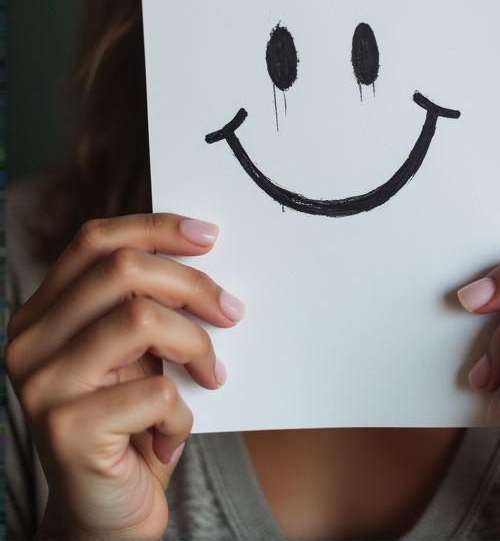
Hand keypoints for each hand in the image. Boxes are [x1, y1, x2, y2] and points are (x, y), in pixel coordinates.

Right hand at [7, 213, 244, 539]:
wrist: (104, 519)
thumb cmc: (128, 424)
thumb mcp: (133, 352)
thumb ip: (143, 302)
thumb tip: (202, 249)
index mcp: (40, 314)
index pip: (94, 240)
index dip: (155, 228)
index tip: (209, 236)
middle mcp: (29, 343)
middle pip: (122, 270)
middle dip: (192, 284)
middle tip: (231, 310)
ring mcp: (42, 386)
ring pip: (143, 320)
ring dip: (195, 346)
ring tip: (211, 376)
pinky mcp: (67, 430)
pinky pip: (156, 393)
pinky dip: (182, 415)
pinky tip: (172, 436)